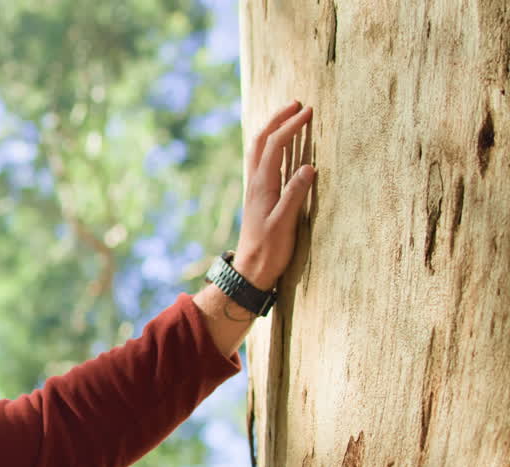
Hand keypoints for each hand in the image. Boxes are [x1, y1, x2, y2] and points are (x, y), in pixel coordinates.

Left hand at [233, 101, 315, 289]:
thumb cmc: (269, 250)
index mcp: (262, 186)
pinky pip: (261, 162)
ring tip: (288, 116)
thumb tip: (309, 167)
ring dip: (272, 129)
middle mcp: (255, 183)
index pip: (275, 146)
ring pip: (258, 150)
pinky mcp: (258, 196)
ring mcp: (255, 189)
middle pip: (261, 141)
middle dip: (277, 119)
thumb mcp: (284, 223)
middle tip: (296, 104)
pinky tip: (278, 147)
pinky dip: (269, 146)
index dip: (290, 126)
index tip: (308, 111)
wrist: (251, 269)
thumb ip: (295, 195)